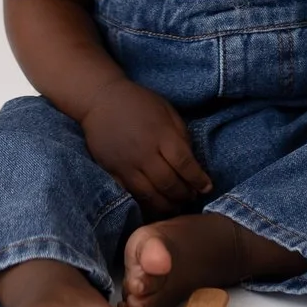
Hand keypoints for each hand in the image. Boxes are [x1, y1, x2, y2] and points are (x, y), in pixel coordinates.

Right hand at [77, 80, 212, 215]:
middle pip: (169, 184)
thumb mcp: (166, 110)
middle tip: (191, 197)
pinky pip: (130, 194)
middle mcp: (144, 153)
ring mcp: (126, 165)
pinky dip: (144, 203)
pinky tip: (153, 204)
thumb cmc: (138, 102)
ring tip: (174, 206)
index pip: (184, 164)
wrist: (99, 100)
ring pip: (149, 195)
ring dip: (166, 205)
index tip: (206, 187)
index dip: (198, 179)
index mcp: (161, 135)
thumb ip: (181, 135)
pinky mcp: (112, 172)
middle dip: (184, 195)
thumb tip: (191, 161)